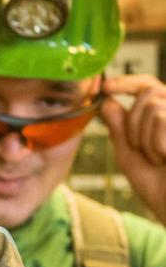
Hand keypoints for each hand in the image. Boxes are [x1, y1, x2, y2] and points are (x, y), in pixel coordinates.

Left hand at [101, 75, 165, 224]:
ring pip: (152, 106)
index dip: (127, 82)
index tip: (106, 86)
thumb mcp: (130, 154)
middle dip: (133, 122)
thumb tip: (107, 101)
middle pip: (147, 93)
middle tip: (140, 150)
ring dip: (143, 137)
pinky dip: (155, 144)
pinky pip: (161, 120)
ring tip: (157, 158)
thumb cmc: (157, 184)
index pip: (148, 85)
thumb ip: (119, 127)